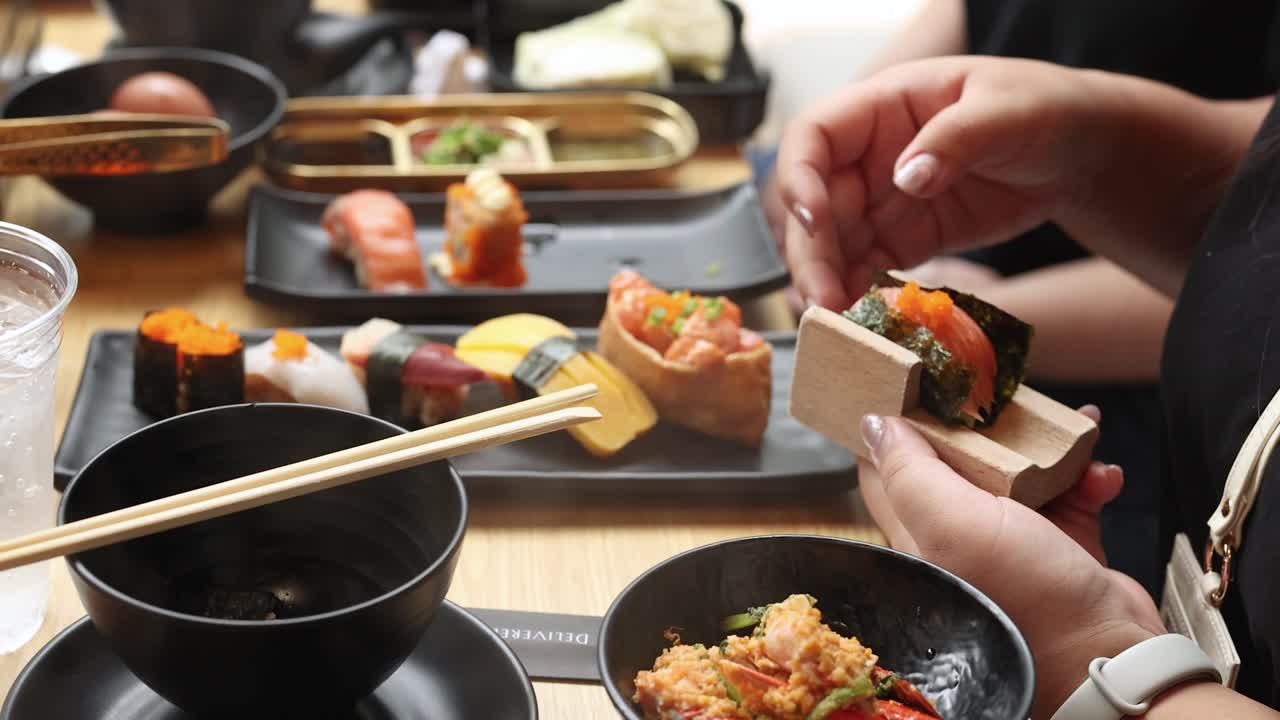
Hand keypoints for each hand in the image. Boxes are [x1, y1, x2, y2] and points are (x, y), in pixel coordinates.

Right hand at [776, 56, 1101, 309]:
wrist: (1078, 153)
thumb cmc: (1044, 109)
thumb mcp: (1007, 111)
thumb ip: (956, 138)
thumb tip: (907, 177)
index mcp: (881, 108)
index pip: (812, 138)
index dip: (799, 178)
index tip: (813, 220)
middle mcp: (868, 156)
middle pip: (813, 204)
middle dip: (811, 253)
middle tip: (823, 301)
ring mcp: (882, 200)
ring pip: (831, 244)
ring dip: (827, 282)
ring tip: (837, 322)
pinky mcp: (903, 240)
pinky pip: (865, 269)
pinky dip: (858, 295)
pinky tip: (862, 320)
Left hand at [857, 407, 1164, 717]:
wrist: (1106, 654)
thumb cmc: (1022, 593)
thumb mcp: (952, 521)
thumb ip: (910, 471)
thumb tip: (870, 423)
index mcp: (920, 531)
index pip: (888, 468)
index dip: (893, 425)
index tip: (911, 382)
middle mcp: (960, 535)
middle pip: (958, 461)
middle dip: (984, 426)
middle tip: (1004, 395)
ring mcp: (1013, 541)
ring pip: (1020, 472)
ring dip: (1051, 449)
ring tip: (1074, 429)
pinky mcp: (1063, 547)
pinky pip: (1071, 496)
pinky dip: (1090, 480)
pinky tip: (1104, 476)